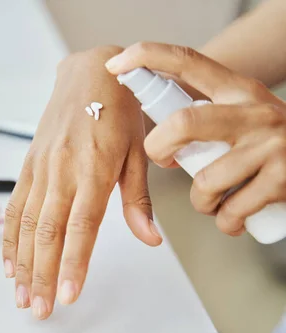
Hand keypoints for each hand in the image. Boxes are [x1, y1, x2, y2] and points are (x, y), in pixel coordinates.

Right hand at [2, 46, 162, 319]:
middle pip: (47, 233)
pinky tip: (9, 263)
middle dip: (42, 275)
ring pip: (25, 224)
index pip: (81, 226)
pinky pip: (14, 207)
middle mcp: (61, 172)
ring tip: (20, 296)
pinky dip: (9, 237)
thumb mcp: (138, 152)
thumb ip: (137, 199)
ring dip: (22, 264)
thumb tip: (148, 239)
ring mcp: (40, 169)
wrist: (89, 74)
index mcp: (93, 170)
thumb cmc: (118, 110)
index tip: (67, 295)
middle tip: (39, 309)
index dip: (73, 263)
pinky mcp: (28, 167)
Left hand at [106, 42, 285, 235]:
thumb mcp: (246, 113)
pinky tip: (235, 216)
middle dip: (158, 148)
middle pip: (183, 123)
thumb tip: (157, 137)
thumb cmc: (273, 141)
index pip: (188, 62)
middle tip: (162, 159)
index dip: (147, 57)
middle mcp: (255, 112)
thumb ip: (207, 116)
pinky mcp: (282, 180)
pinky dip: (226, 222)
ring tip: (215, 199)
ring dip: (201, 201)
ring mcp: (270, 145)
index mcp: (238, 90)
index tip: (116, 64)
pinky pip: (230, 212)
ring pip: (203, 182)